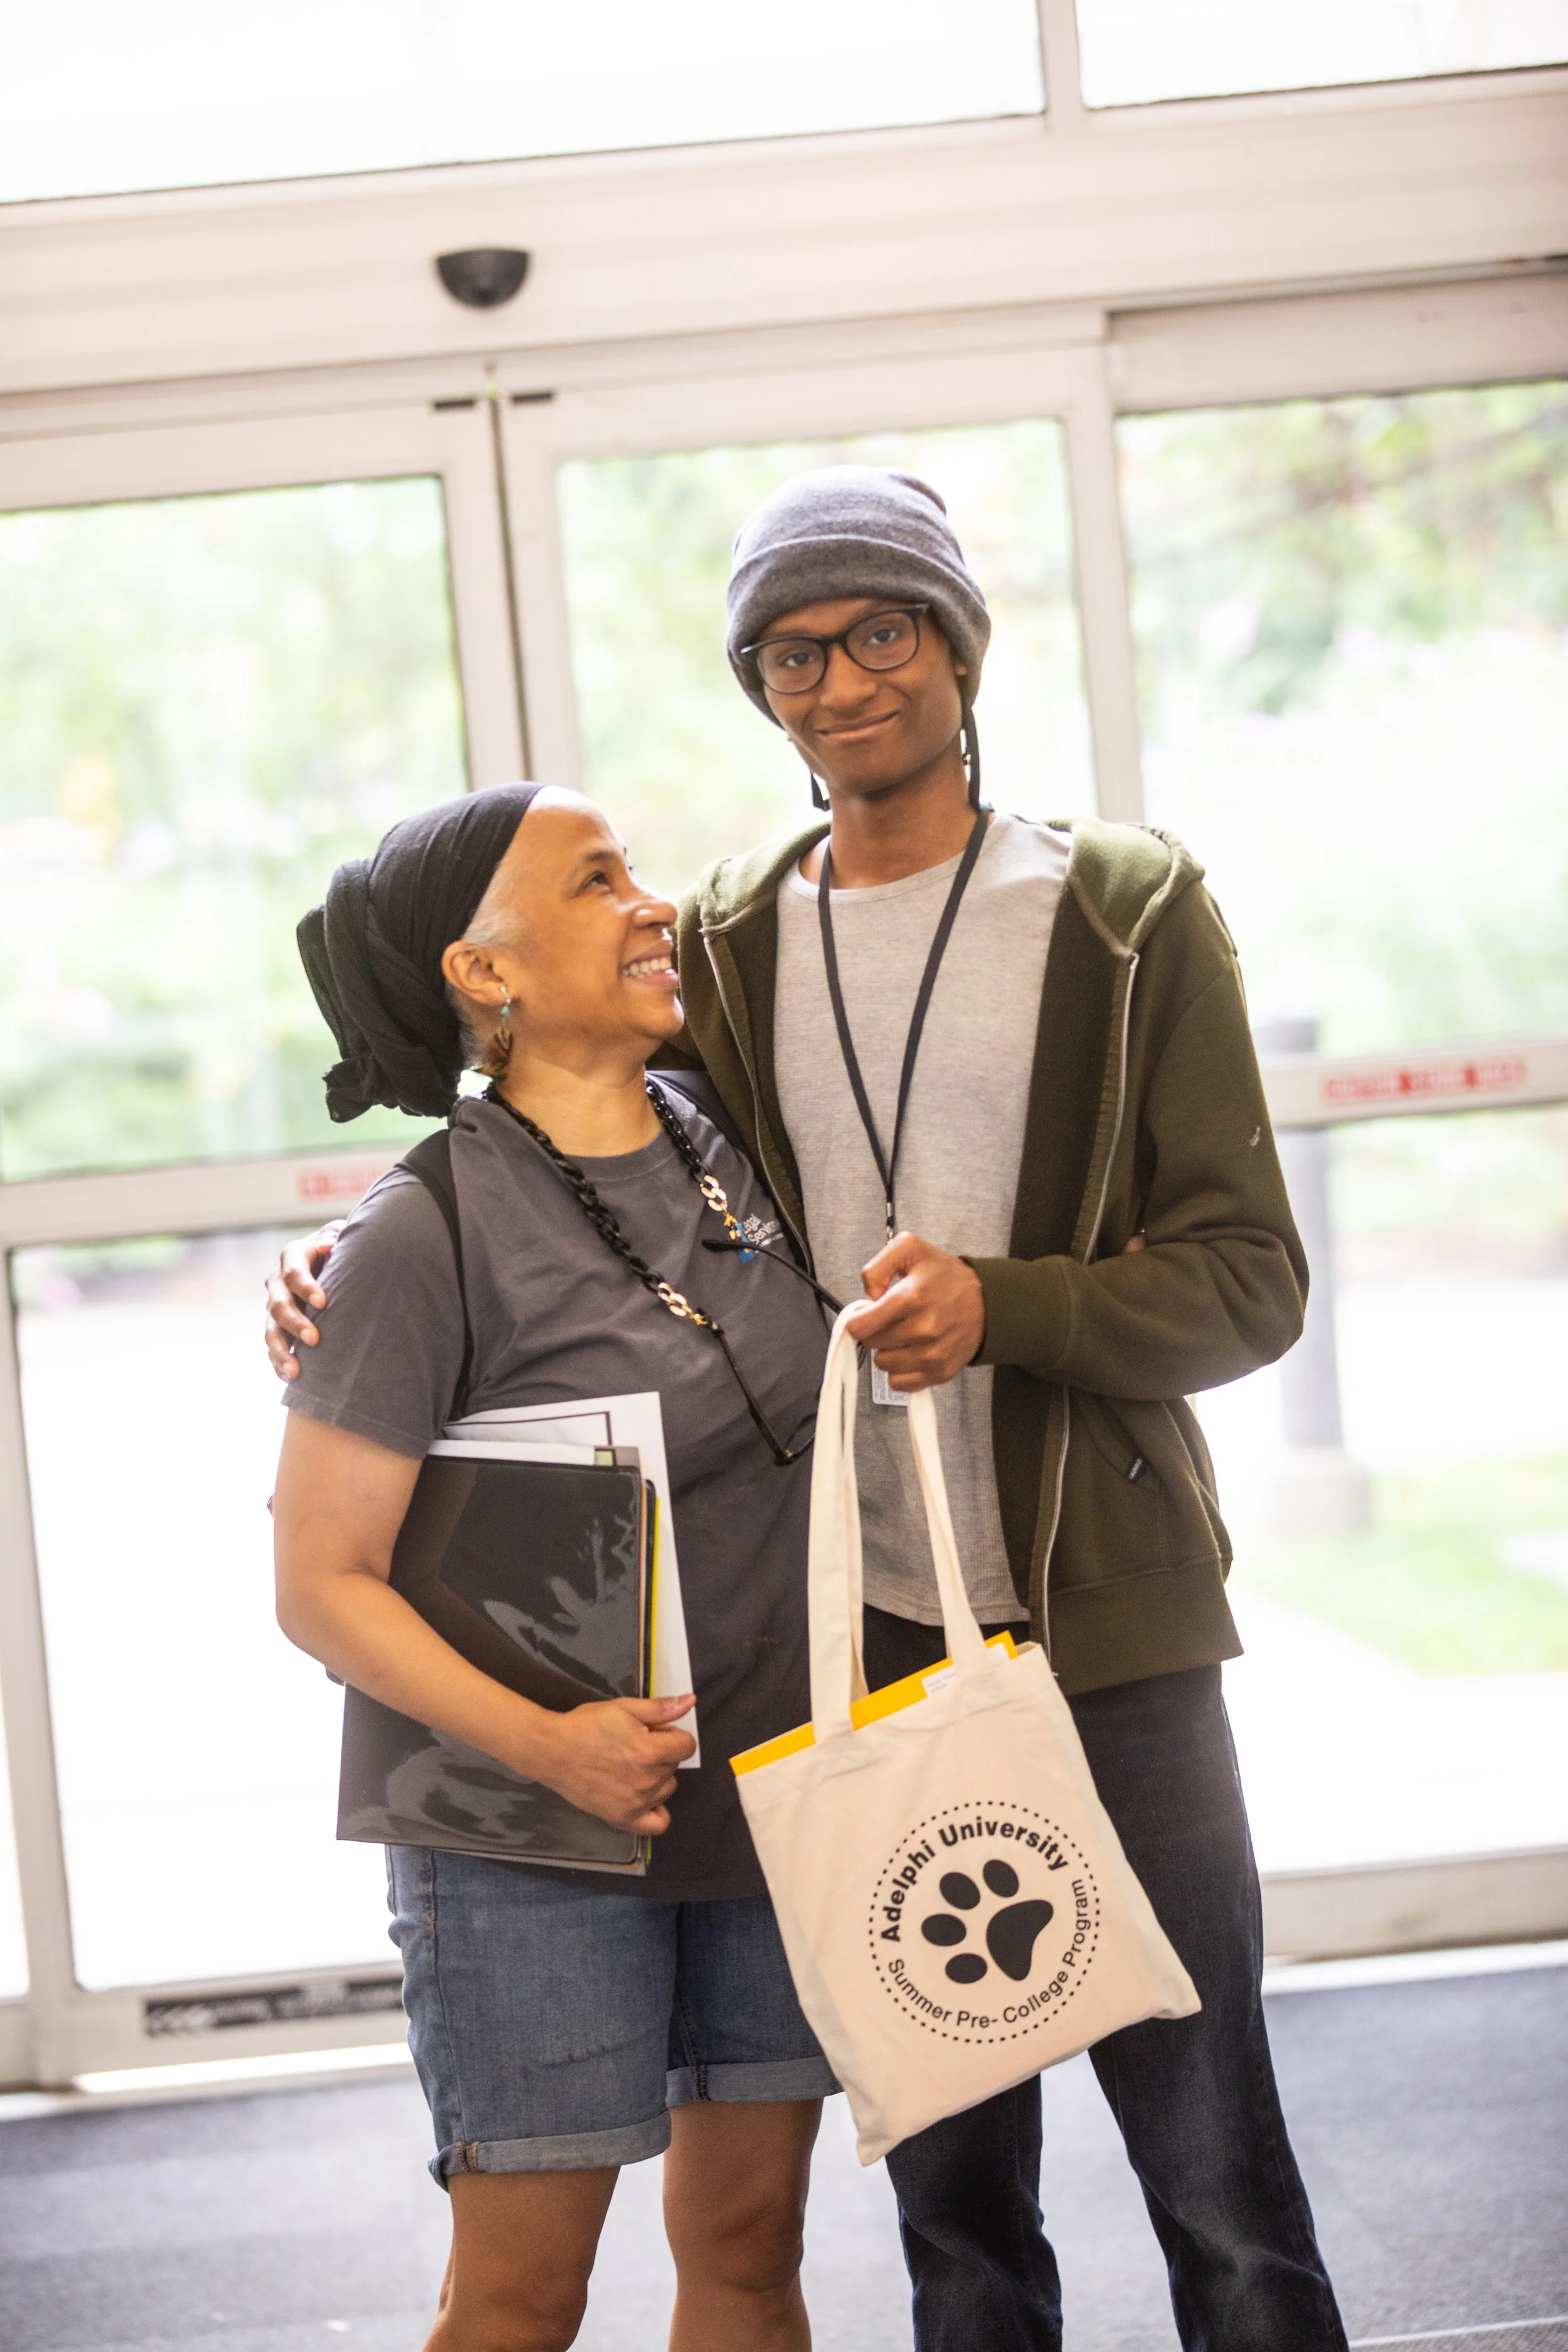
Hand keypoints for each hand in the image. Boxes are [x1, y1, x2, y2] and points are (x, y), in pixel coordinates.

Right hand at [264, 1224, 343, 1379]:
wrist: (332, 1257)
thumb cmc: (342, 1247)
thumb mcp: (341, 1236)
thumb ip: (335, 1238)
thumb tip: (329, 1244)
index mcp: (293, 1256)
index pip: (294, 1272)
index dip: (306, 1286)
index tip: (323, 1302)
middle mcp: (278, 1281)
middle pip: (279, 1304)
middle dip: (295, 1323)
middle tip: (314, 1339)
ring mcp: (275, 1305)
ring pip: (270, 1330)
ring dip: (281, 1351)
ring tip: (296, 1371)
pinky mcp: (277, 1325)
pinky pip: (272, 1346)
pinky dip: (279, 1362)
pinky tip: (289, 1378)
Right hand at [527, 1694, 697, 1835]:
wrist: (552, 1751)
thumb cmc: (586, 1725)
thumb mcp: (623, 1708)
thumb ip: (660, 1709)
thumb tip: (691, 1701)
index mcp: (651, 1751)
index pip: (687, 1745)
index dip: (672, 1734)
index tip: (655, 1731)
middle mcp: (648, 1781)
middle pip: (675, 1765)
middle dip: (662, 1752)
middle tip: (636, 1745)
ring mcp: (637, 1803)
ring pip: (667, 1788)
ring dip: (658, 1777)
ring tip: (633, 1766)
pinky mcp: (623, 1818)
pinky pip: (658, 1824)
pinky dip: (657, 1810)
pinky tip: (645, 1797)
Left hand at [847, 1232, 986, 1390]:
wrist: (987, 1302)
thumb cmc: (945, 1276)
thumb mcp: (910, 1249)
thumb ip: (877, 1267)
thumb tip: (867, 1298)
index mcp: (912, 1297)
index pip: (862, 1326)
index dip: (857, 1319)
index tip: (866, 1314)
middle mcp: (923, 1330)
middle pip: (872, 1344)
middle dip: (875, 1331)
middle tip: (891, 1319)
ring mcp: (933, 1354)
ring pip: (883, 1364)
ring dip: (887, 1351)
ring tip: (903, 1335)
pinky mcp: (940, 1372)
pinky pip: (900, 1383)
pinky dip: (900, 1370)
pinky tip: (910, 1352)